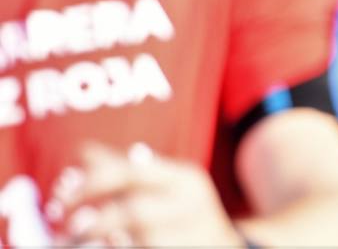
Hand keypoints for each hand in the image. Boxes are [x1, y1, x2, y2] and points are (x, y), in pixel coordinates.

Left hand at [63, 144, 241, 247]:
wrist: (225, 245)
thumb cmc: (183, 211)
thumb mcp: (163, 183)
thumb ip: (124, 168)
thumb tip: (81, 150)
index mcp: (184, 178)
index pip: (132, 173)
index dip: (90, 184)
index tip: (59, 197)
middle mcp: (191, 206)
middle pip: (135, 212)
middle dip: (95, 222)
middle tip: (68, 229)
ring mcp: (193, 236)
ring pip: (141, 242)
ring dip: (103, 245)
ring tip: (75, 245)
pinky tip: (106, 248)